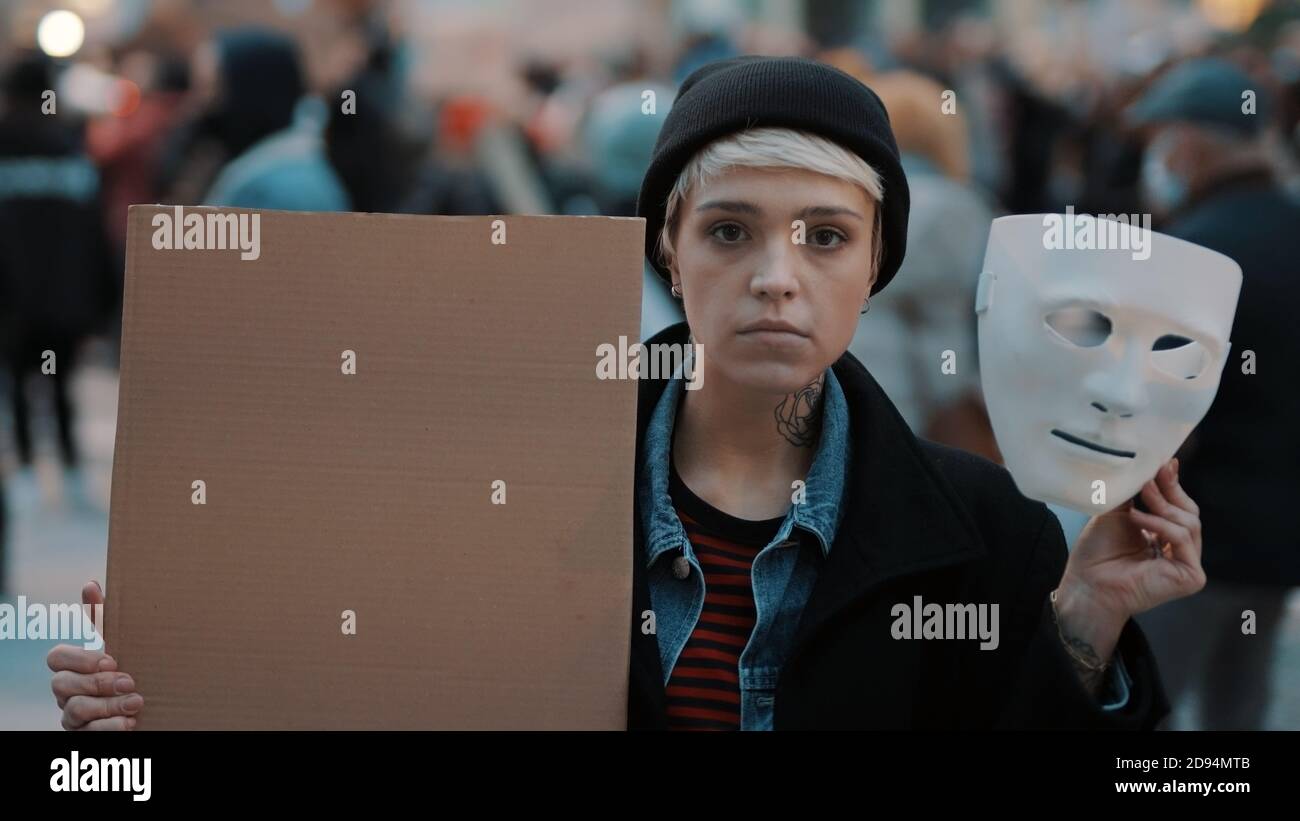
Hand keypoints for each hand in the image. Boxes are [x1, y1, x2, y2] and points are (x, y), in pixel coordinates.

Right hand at [47, 581, 143, 729]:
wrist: (153, 706)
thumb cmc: (131, 668)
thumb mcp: (120, 643)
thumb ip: (104, 618)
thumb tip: (90, 583)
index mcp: (73, 666)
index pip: (56, 657)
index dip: (79, 659)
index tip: (111, 659)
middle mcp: (67, 691)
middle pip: (61, 685)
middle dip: (96, 683)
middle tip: (129, 681)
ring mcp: (72, 716)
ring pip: (74, 711)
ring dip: (108, 706)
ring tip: (137, 702)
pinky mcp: (84, 735)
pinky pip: (87, 734)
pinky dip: (109, 727)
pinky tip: (129, 722)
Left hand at [1055, 458, 1205, 667]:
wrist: (1087, 583)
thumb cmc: (1098, 552)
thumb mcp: (1119, 512)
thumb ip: (1139, 492)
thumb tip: (1164, 463)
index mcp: (1167, 536)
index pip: (1180, 506)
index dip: (1173, 484)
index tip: (1164, 462)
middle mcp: (1181, 551)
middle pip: (1189, 511)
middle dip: (1169, 491)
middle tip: (1149, 476)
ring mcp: (1188, 564)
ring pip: (1188, 522)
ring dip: (1160, 507)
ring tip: (1135, 502)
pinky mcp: (1191, 577)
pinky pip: (1182, 537)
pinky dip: (1159, 524)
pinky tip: (1136, 519)